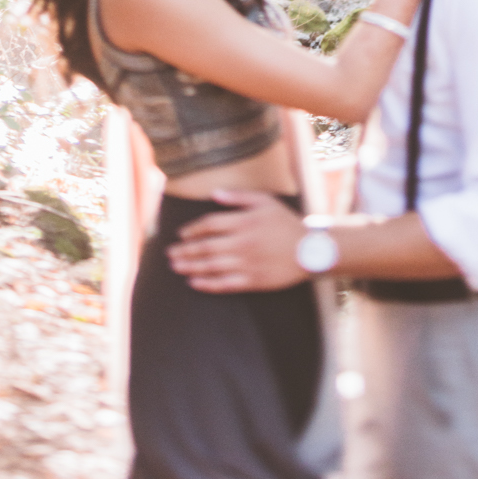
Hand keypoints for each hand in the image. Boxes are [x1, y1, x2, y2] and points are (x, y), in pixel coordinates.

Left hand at [168, 192, 305, 292]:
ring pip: (211, 266)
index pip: (210, 224)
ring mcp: (246, 263)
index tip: (180, 233)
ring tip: (175, 266)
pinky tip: (193, 282)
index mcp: (244, 222)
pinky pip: (224, 284)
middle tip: (169, 252)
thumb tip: (214, 194)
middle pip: (205, 247)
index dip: (192, 229)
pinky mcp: (252, 281)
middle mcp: (242, 243)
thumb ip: (238, 197)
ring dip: (190, 265)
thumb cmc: (285, 222)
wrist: (308, 250)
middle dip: (184, 249)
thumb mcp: (264, 201)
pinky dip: (206, 283)